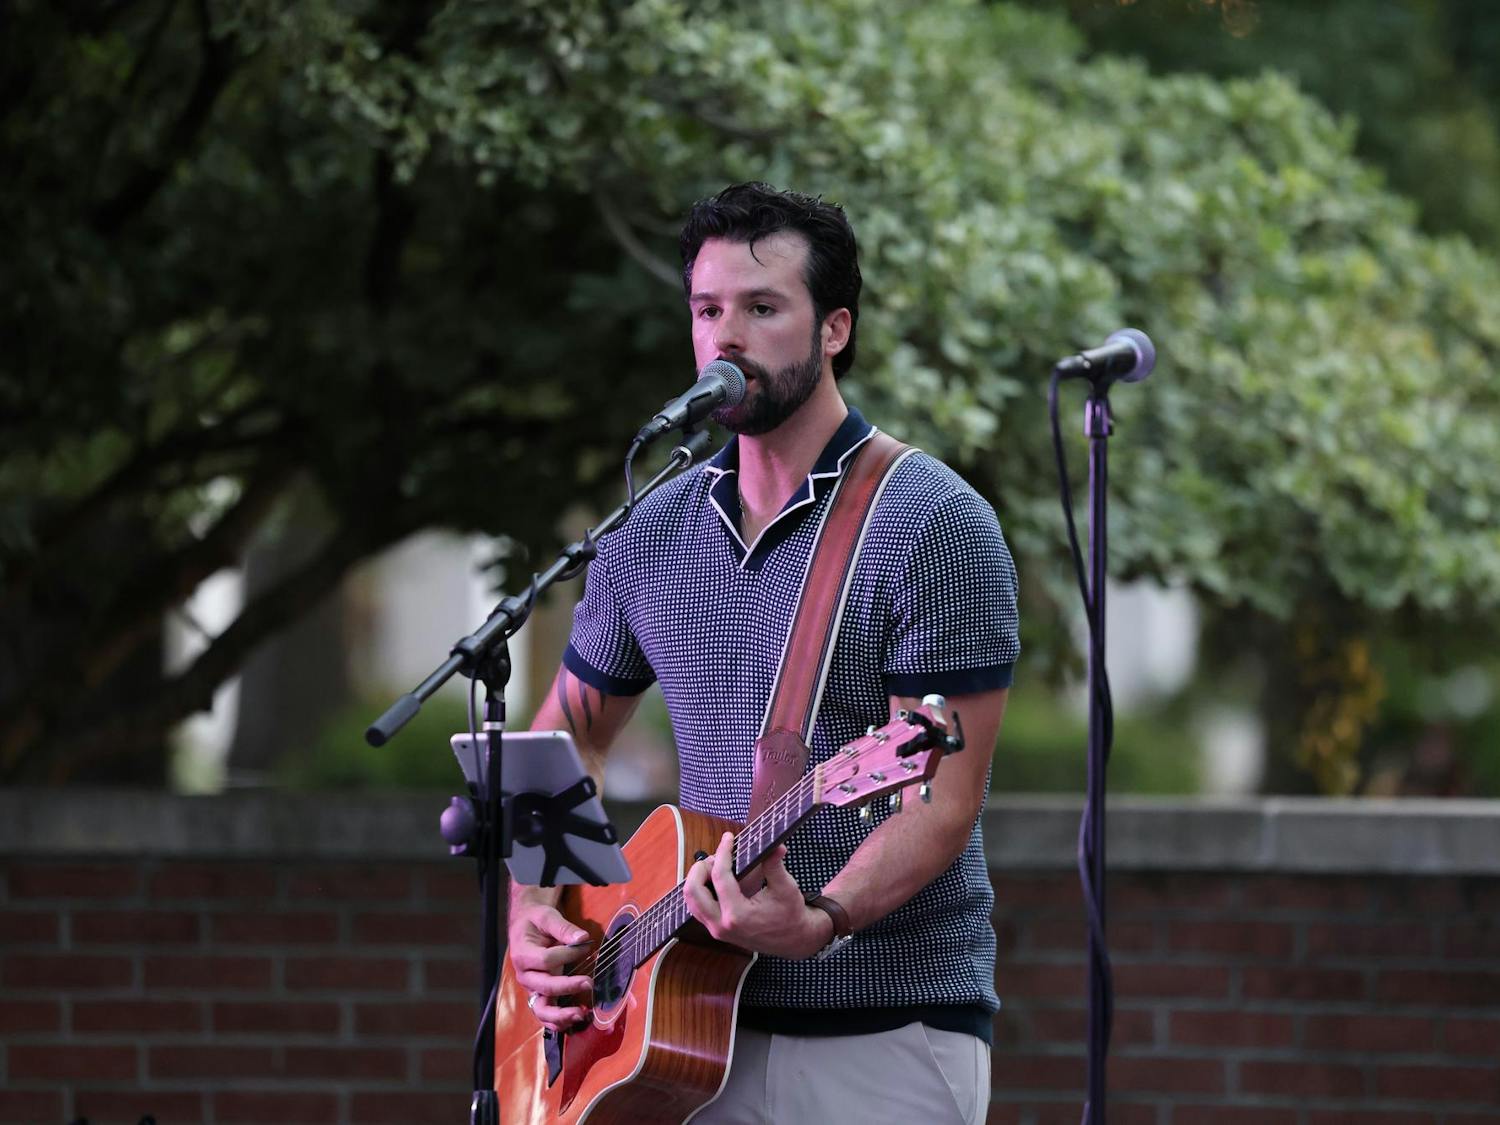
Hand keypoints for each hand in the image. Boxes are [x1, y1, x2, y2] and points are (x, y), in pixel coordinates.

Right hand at [507, 901, 592, 1031]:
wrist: (525, 927)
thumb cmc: (536, 921)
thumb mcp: (547, 916)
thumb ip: (563, 928)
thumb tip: (583, 938)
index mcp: (522, 954)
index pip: (546, 959)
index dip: (567, 954)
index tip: (586, 946)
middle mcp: (524, 975)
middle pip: (544, 987)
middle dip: (567, 987)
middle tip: (589, 983)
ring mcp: (531, 988)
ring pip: (541, 1009)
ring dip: (560, 1015)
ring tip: (580, 1014)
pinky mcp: (539, 996)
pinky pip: (546, 1014)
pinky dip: (559, 1022)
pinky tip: (576, 1020)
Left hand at [682, 832, 832, 959]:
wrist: (793, 940)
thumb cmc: (791, 914)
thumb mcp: (785, 888)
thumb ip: (775, 865)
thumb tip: (775, 845)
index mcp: (738, 915)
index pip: (720, 876)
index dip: (723, 852)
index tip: (728, 838)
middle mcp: (722, 925)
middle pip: (693, 890)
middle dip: (701, 868)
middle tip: (716, 856)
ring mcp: (717, 930)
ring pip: (691, 901)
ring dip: (698, 879)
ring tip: (715, 866)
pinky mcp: (717, 930)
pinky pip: (698, 908)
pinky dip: (701, 891)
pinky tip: (715, 879)